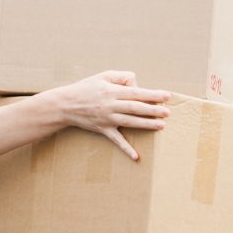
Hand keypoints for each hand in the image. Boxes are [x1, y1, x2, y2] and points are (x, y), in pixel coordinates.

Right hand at [50, 70, 169, 160]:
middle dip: (153, 110)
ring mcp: (107, 119)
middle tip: (167, 112)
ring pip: (129, 122)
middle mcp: (110, 105)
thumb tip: (138, 85)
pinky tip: (136, 157)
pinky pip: (116, 140)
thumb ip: (122, 77)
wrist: (65, 104)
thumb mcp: (103, 76)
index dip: (152, 94)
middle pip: (135, 107)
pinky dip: (126, 149)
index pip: (136, 92)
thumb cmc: (86, 88)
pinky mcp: (102, 129)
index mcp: (111, 91)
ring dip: (146, 124)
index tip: (166, 96)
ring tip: (161, 126)